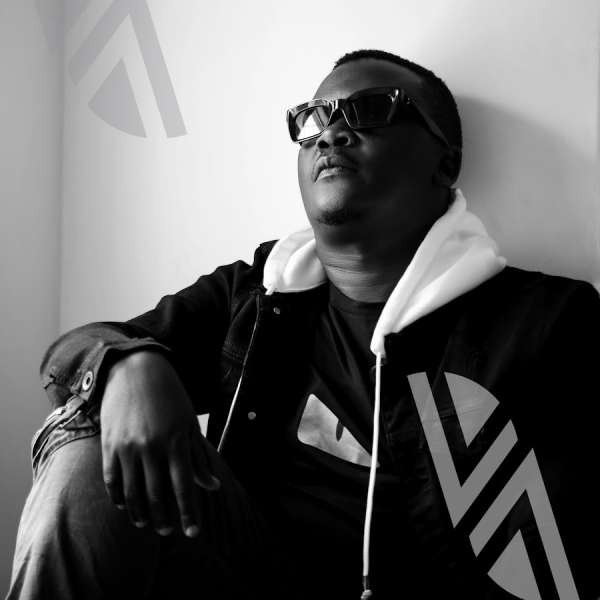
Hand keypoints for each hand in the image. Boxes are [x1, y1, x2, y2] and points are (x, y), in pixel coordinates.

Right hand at [100, 351, 219, 536]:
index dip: (189, 513)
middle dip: (164, 518)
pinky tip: (124, 506)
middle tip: (168, 530)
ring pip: (132, 493)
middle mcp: (151, 447)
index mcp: (175, 441)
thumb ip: (198, 458)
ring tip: (145, 524)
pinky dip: (118, 498)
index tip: (192, 533)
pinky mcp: (109, 445)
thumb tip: (212, 487)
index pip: (184, 487)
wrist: (135, 371)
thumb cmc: (170, 396)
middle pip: (157, 495)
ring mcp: (127, 447)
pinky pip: (111, 480)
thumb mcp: (189, 423)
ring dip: (139, 513)